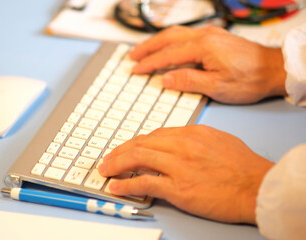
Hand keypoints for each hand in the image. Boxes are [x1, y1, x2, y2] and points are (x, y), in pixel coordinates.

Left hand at [98, 125, 273, 223]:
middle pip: (140, 144)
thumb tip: (175, 141)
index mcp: (191, 133)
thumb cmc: (243, 166)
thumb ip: (195, 139)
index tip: (126, 149)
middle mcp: (181, 146)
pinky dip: (126, 184)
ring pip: (137, 159)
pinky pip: (144, 182)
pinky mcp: (179, 188)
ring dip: (116, 164)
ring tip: (105, 170)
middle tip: (107, 159)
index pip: (153, 135)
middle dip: (119, 152)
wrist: (258, 186)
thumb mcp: (219, 140)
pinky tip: (115, 186)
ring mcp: (178, 167)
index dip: (135, 143)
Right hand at [129, 26, 286, 103]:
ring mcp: (210, 35)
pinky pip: (186, 35)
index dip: (150, 63)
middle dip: (147, 47)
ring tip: (143, 50)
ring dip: (157, 41)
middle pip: (168, 38)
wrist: (273, 69)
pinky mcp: (215, 37)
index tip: (136, 70)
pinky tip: (168, 46)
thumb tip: (165, 79)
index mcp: (203, 47)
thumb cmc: (249, 80)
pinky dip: (170, 40)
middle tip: (132, 56)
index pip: (168, 55)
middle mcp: (205, 36)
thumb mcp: (217, 87)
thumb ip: (188, 80)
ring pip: (176, 33)